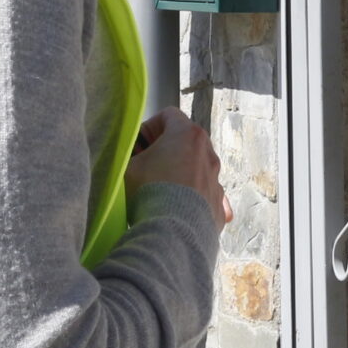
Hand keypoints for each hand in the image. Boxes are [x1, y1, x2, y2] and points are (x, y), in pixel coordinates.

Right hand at [127, 106, 232, 223]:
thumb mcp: (128, 167)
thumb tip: (130, 157)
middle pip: (186, 142)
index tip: (138, 146)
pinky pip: (204, 196)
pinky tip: (177, 211)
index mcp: (188, 135)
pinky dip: (192, 200)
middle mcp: (208, 153)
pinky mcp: (219, 206)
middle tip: (147, 167)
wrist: (173, 232)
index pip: (168, 115)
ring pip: (197, 169)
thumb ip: (130, 155)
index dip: (149, 127)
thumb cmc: (149, 191)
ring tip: (161, 192)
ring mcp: (217, 180)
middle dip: (167, 151)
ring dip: (181, 175)